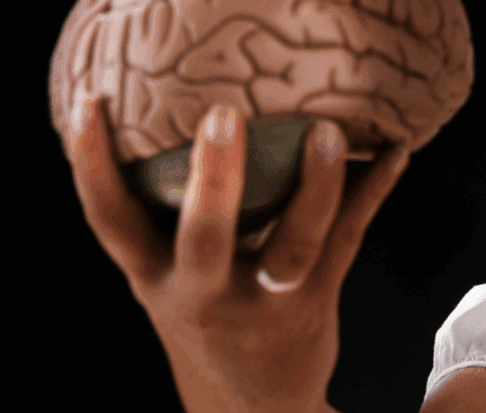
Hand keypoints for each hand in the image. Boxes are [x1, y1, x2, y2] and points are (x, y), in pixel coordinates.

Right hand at [65, 95, 409, 412]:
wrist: (253, 409)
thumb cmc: (210, 321)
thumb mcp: (172, 282)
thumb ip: (168, 220)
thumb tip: (176, 116)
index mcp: (158, 279)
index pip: (111, 221)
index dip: (91, 165)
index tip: (88, 103)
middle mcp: (206, 294)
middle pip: (205, 237)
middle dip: (214, 179)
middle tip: (222, 116)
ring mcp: (264, 302)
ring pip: (294, 243)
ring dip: (316, 184)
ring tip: (329, 130)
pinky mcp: (314, 302)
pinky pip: (346, 240)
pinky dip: (372, 192)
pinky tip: (396, 154)